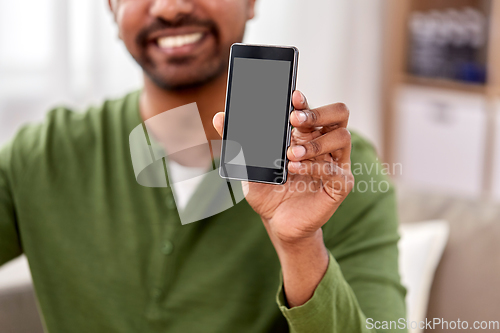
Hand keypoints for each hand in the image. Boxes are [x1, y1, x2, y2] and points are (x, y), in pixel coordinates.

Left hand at [213, 90, 353, 244]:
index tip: (292, 97)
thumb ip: (238, 141)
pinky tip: (295, 168)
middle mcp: (325, 145)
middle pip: (339, 114)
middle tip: (295, 120)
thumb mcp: (249, 165)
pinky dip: (316, 167)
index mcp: (306, 135)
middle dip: (318, 113)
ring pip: (342, 137)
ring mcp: (336, 163)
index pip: (312, 109)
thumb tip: (218, 117)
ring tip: (290, 154)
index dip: (304, 101)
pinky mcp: (340, 185)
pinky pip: (336, 170)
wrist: (277, 223)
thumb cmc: (268, 191)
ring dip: (314, 142)